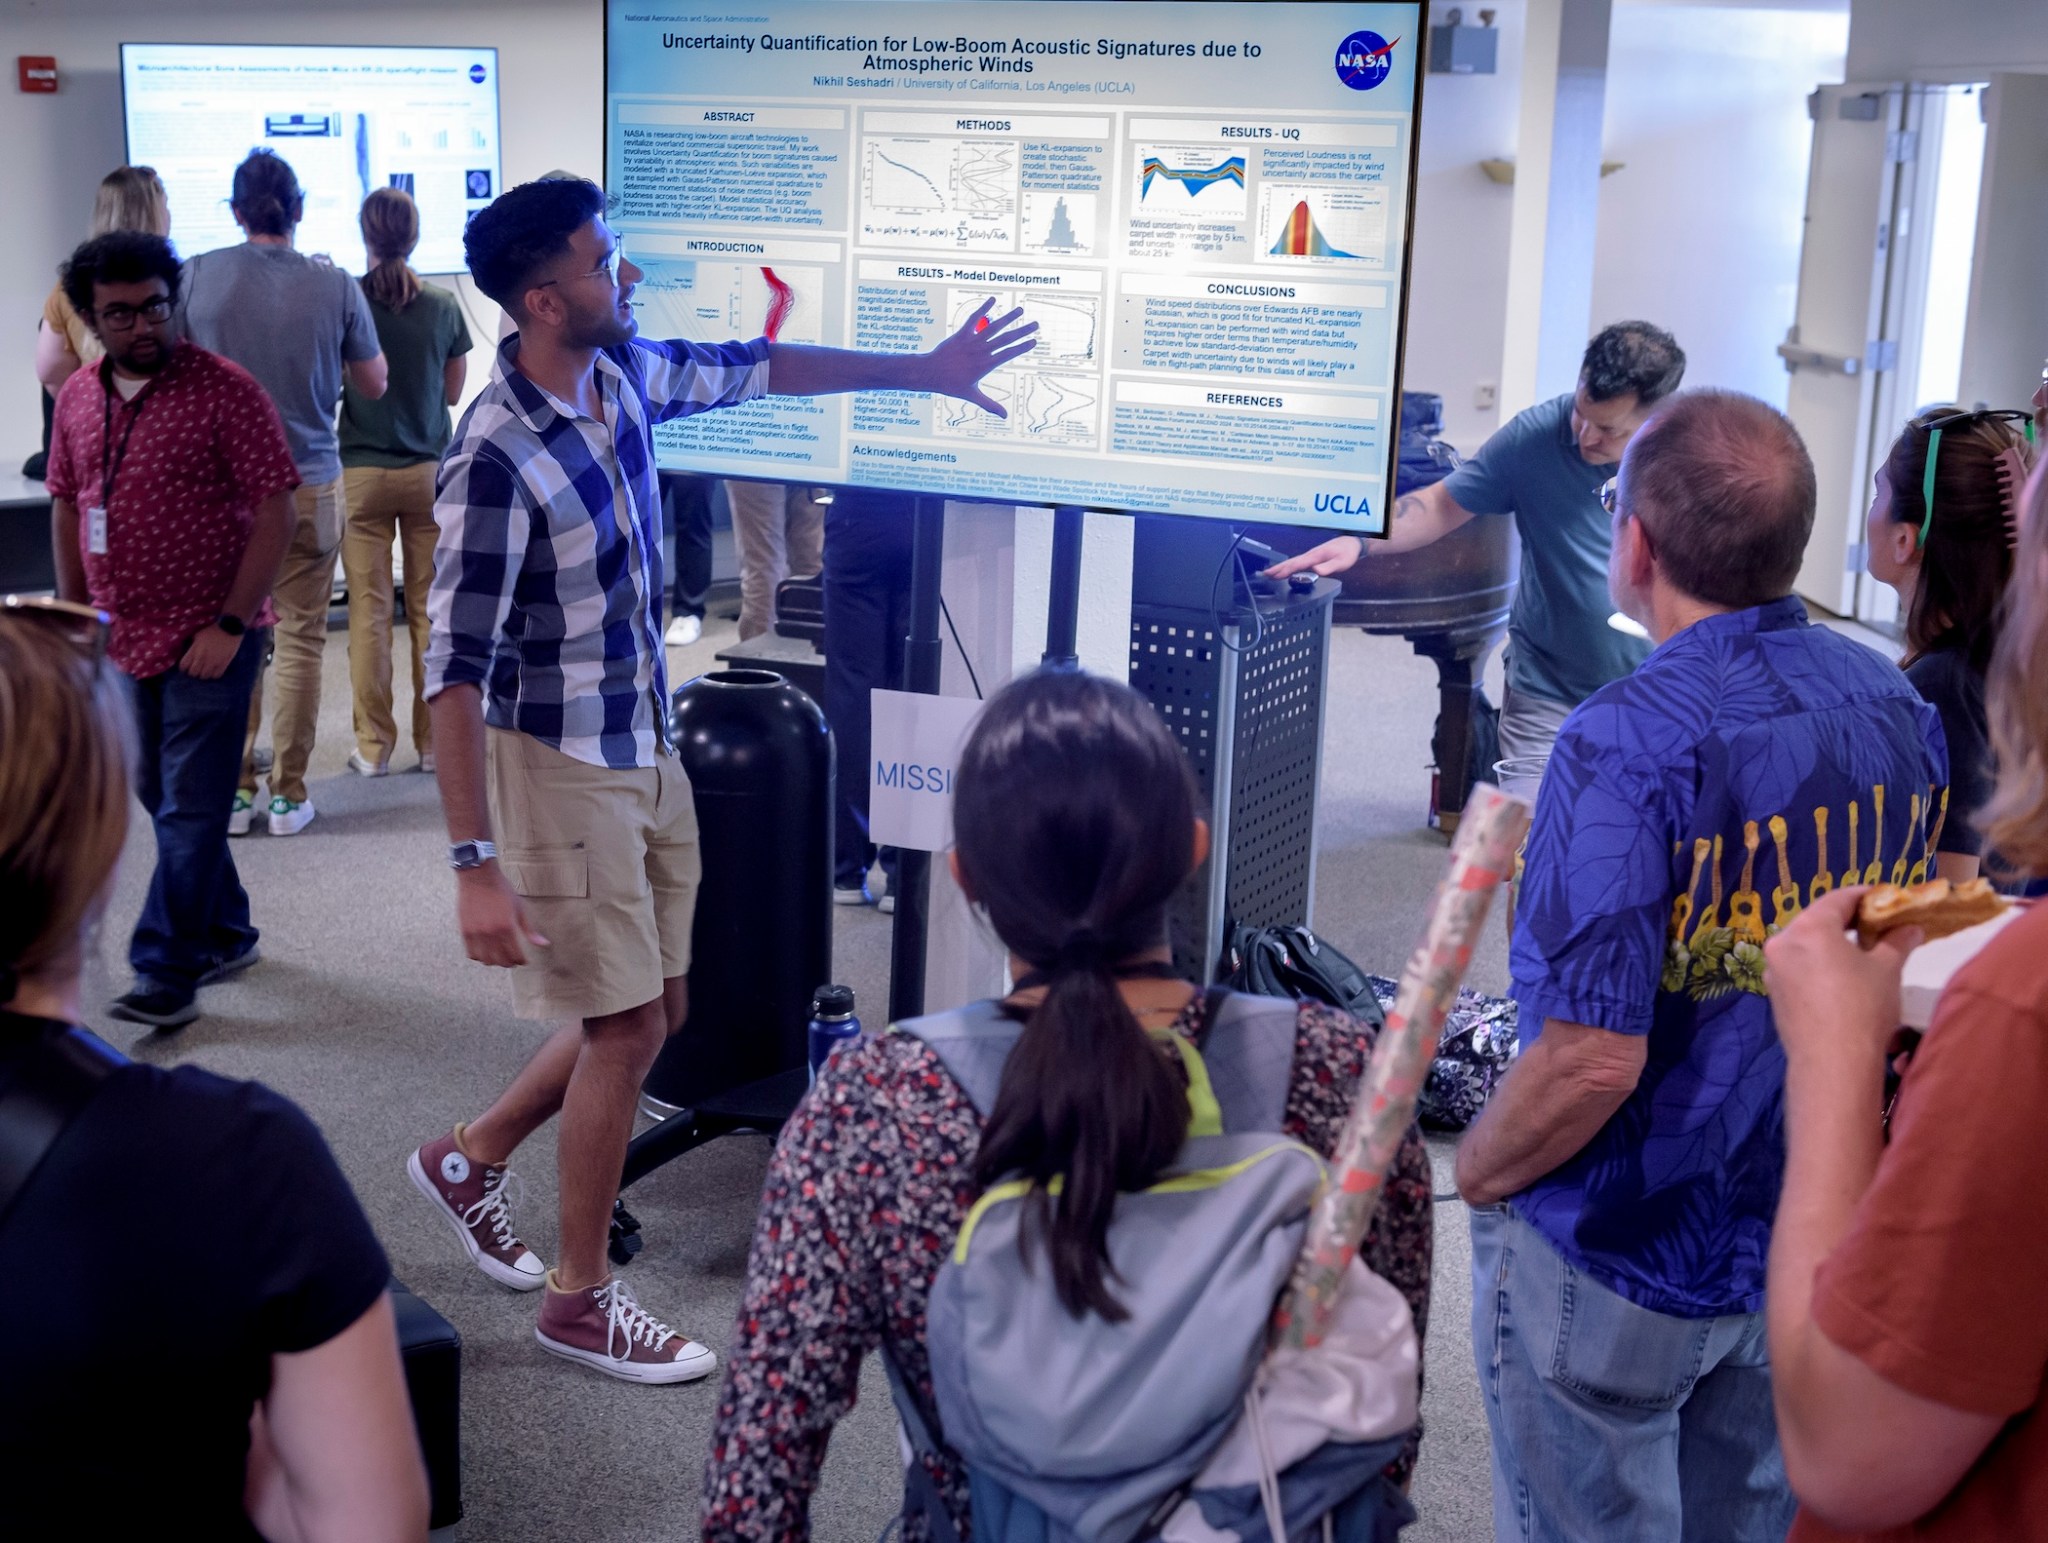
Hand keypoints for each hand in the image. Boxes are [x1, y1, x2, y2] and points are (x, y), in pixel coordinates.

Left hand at [180, 624, 242, 678]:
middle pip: (193, 673)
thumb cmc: (212, 630)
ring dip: (203, 674)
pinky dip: (214, 675)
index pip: (183, 665)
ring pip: (204, 676)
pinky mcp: (224, 663)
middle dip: (192, 671)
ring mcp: (214, 662)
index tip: (185, 666)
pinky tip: (213, 670)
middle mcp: (202, 658)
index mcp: (194, 649)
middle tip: (195, 669)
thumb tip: (187, 652)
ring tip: (204, 670)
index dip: (183, 667)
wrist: (230, 628)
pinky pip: (216, 675)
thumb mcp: (198, 635)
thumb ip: (192, 645)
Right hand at [456, 864, 548, 967]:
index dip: (521, 961)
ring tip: (499, 957)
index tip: (523, 960)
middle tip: (512, 960)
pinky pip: (471, 953)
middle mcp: (491, 933)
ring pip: (485, 960)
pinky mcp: (465, 931)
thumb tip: (544, 944)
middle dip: (509, 963)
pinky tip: (485, 952)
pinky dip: (479, 956)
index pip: (515, 954)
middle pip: (500, 960)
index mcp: (507, 927)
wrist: (479, 877)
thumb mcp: (520, 908)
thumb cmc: (501, 890)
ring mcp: (477, 933)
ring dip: (494, 961)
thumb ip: (530, 930)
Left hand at [923, 299, 1038, 416]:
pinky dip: (983, 309)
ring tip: (1020, 310)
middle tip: (1036, 324)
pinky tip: (993, 299)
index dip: (1022, 347)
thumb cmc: (951, 385)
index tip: (1034, 341)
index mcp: (986, 365)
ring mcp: (972, 341)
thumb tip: (1004, 416)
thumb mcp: (972, 395)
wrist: (931, 373)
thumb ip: (989, 404)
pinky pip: (974, 319)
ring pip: (993, 327)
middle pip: (1006, 339)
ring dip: (1008, 318)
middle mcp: (981, 351)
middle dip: (1022, 331)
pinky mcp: (962, 334)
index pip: (1009, 354)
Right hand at [1265, 535, 1363, 579]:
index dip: (1285, 570)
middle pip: (1291, 562)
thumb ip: (1329, 567)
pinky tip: (1285, 571)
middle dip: (1278, 568)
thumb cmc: (1347, 552)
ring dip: (1281, 567)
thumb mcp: (1341, 562)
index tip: (1274, 574)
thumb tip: (1316, 571)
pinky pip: (1297, 562)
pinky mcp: (1312, 558)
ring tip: (1270, 574)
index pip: (1297, 564)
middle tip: (1266, 574)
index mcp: (1315, 556)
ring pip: (1292, 562)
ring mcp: (1310, 556)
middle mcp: (1310, 555)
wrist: (1351, 543)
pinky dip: (1288, 566)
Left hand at [1763, 887, 1919, 1066]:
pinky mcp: (1773, 992)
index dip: (1865, 897)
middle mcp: (1782, 941)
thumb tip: (1910, 927)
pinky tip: (1840, 977)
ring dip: (1831, 943)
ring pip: (1805, 944)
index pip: (1839, 899)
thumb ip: (1897, 941)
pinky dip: (1818, 964)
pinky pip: (1798, 967)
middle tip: (1877, 926)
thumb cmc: (1863, 1006)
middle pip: (1817, 919)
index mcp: (1808, 927)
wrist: (1832, 1062)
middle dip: (1848, 921)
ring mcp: (1773, 968)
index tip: (1886, 900)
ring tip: (1862, 952)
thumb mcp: (1888, 969)